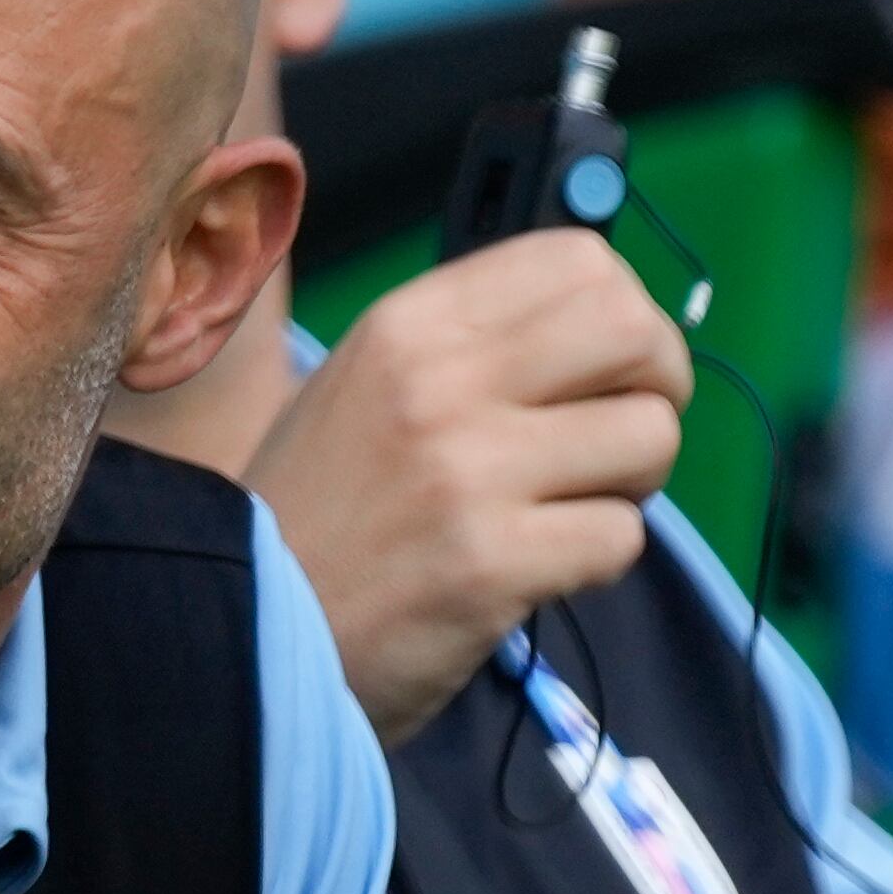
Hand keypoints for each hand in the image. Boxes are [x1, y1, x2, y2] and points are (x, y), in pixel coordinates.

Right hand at [244, 229, 692, 745]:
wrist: (236, 632)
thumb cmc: (311, 513)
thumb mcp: (363, 389)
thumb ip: (469, 349)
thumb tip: (608, 329)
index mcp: (407, 325)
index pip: (580, 261)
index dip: (623, 313)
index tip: (602, 369)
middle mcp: (438, 382)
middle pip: (635, 331)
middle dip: (656, 388)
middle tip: (616, 437)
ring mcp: (467, 473)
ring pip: (648, 437)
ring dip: (630, 483)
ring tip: (566, 509)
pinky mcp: (492, 564)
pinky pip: (621, 537)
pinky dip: (597, 559)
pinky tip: (536, 570)